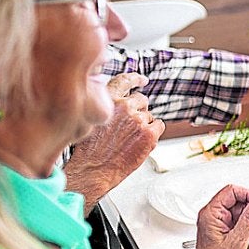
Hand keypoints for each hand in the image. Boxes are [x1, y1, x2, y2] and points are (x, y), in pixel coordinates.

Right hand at [62, 73, 163, 207]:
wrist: (93, 169)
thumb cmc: (89, 149)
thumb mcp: (91, 118)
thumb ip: (107, 107)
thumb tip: (122, 106)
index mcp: (107, 99)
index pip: (125, 80)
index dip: (136, 79)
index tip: (143, 80)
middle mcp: (123, 105)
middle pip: (141, 100)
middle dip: (139, 110)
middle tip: (131, 126)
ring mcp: (137, 118)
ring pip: (148, 116)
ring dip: (143, 125)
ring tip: (128, 140)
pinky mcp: (149, 133)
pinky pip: (159, 126)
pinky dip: (153, 134)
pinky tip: (140, 143)